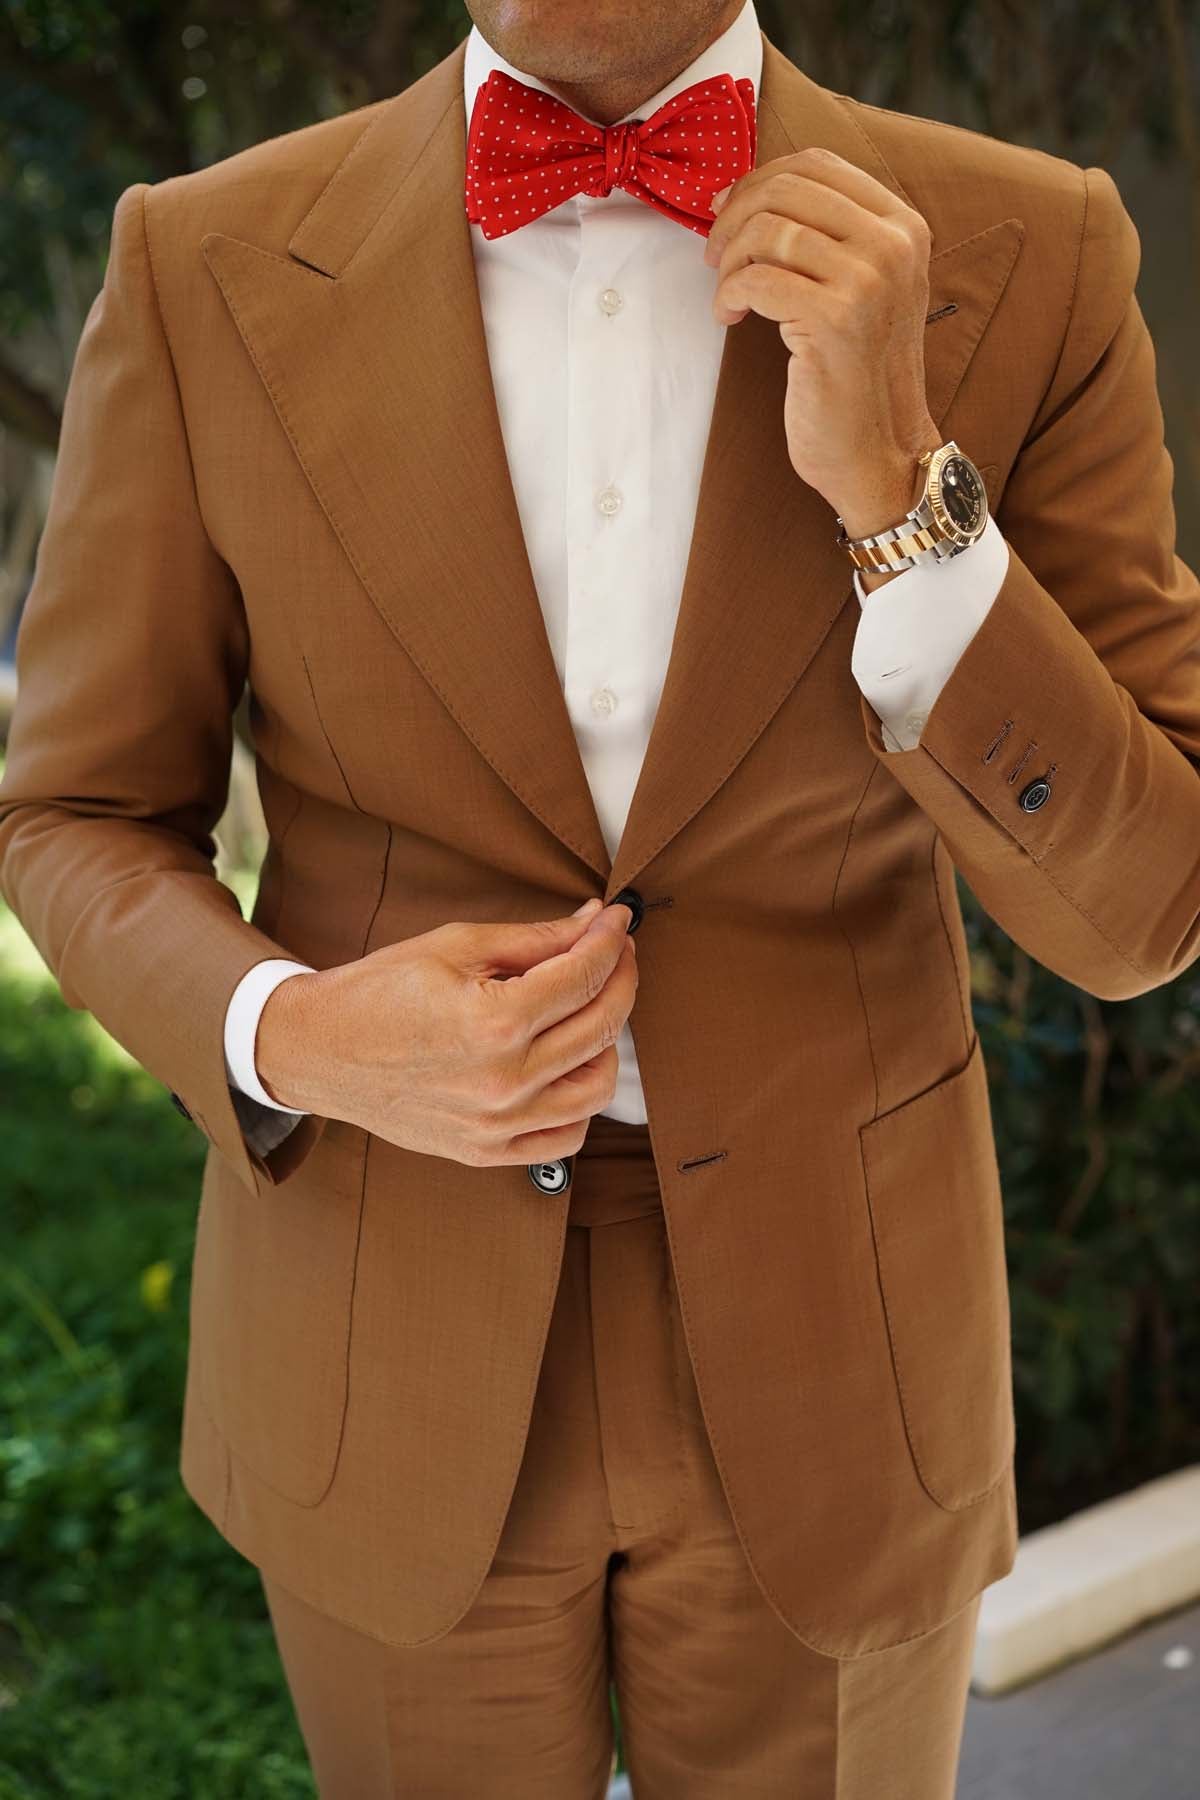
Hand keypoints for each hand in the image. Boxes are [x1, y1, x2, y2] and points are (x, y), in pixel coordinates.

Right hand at [254, 899, 637, 1167]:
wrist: (320, 1050)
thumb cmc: (380, 991)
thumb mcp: (456, 946)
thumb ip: (534, 938)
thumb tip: (594, 921)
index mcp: (494, 1022)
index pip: (584, 976)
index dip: (610, 940)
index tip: (618, 922)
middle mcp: (503, 1080)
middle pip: (601, 1026)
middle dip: (620, 978)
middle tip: (614, 953)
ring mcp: (497, 1124)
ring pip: (596, 1089)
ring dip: (607, 1042)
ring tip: (590, 1009)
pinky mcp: (486, 1151)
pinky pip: (564, 1137)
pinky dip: (581, 1103)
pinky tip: (568, 1067)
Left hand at [703, 147, 941, 536]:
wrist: (880, 451)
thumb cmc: (858, 375)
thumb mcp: (861, 289)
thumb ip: (826, 237)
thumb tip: (742, 193)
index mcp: (903, 226)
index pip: (817, 165)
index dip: (758, 181)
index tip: (726, 213)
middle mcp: (893, 245)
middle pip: (786, 188)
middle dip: (734, 217)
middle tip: (714, 256)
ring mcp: (869, 280)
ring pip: (767, 230)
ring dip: (729, 261)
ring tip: (728, 296)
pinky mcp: (836, 319)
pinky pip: (756, 279)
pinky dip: (729, 295)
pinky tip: (730, 318)